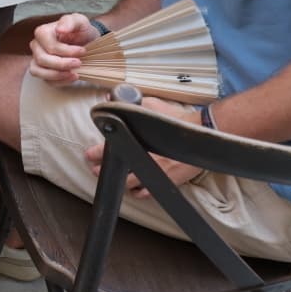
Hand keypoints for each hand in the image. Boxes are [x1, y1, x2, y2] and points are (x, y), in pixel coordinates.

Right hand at [27, 12, 99, 83]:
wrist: (86, 42)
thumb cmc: (81, 31)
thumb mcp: (80, 22)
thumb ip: (70, 22)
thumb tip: (59, 29)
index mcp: (42, 32)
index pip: (49, 46)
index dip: (66, 51)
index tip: (82, 51)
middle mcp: (36, 46)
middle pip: (42, 59)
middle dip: (62, 64)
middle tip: (79, 63)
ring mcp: (37, 60)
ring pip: (38, 72)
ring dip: (58, 75)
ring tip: (75, 74)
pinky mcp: (43, 72)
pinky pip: (46, 81)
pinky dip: (60, 81)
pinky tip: (72, 77)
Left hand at [83, 96, 203, 197]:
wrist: (201, 132)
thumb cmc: (176, 118)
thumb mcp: (151, 104)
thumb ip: (130, 104)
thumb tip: (110, 98)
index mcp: (136, 139)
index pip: (109, 148)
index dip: (97, 153)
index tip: (89, 155)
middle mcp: (143, 157)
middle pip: (116, 170)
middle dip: (104, 170)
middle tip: (97, 169)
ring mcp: (155, 171)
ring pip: (129, 184)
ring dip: (118, 182)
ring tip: (113, 179)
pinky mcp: (166, 180)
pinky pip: (147, 193)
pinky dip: (138, 192)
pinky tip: (134, 189)